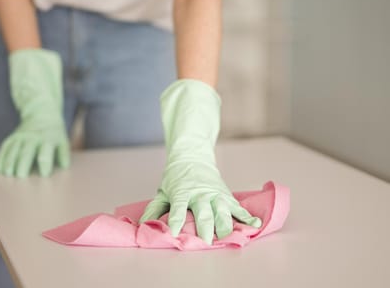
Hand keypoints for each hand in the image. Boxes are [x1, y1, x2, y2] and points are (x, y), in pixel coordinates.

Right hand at [0, 49, 69, 176]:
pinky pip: (6, 146)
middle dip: (25, 163)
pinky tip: (1, 167)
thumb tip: (64, 164)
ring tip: (9, 174)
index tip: (44, 171)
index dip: (45, 160)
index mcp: (48, 135)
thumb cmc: (54, 126)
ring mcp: (23, 134)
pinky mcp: (15, 135)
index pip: (46, 149)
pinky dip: (3, 156)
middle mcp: (34, 135)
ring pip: (15, 149)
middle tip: (21, 176)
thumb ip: (62, 150)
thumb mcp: (61, 134)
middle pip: (28, 151)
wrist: (40, 103)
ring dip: (11, 162)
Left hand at [140, 160, 260, 243]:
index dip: (175, 220)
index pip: (178, 207)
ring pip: (222, 211)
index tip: (174, 232)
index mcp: (182, 192)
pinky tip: (256, 224)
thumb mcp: (162, 192)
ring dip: (225, 225)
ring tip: (227, 238)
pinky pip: (238, 207)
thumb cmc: (175, 178)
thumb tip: (143, 227)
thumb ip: (154, 210)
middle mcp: (200, 194)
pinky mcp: (226, 195)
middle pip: (203, 212)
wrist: (192, 156)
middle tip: (206, 242)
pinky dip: (248, 216)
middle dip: (205, 228)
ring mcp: (215, 194)